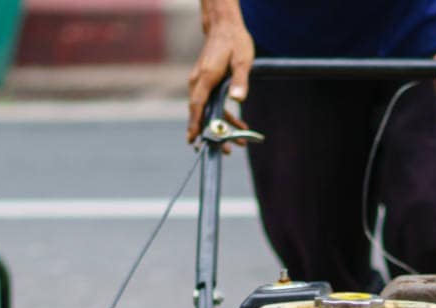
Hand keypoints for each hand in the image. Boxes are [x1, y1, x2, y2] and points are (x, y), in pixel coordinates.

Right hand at [186, 18, 254, 143]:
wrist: (224, 27)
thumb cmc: (235, 42)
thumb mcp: (242, 61)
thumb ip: (241, 80)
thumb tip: (238, 99)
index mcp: (206, 77)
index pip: (197, 105)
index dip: (194, 124)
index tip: (192, 141)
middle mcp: (199, 81)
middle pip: (201, 113)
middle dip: (213, 134)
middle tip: (227, 152)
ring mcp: (201, 82)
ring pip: (208, 111)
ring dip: (223, 128)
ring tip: (239, 143)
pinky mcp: (206, 83)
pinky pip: (212, 105)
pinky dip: (225, 116)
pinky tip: (240, 126)